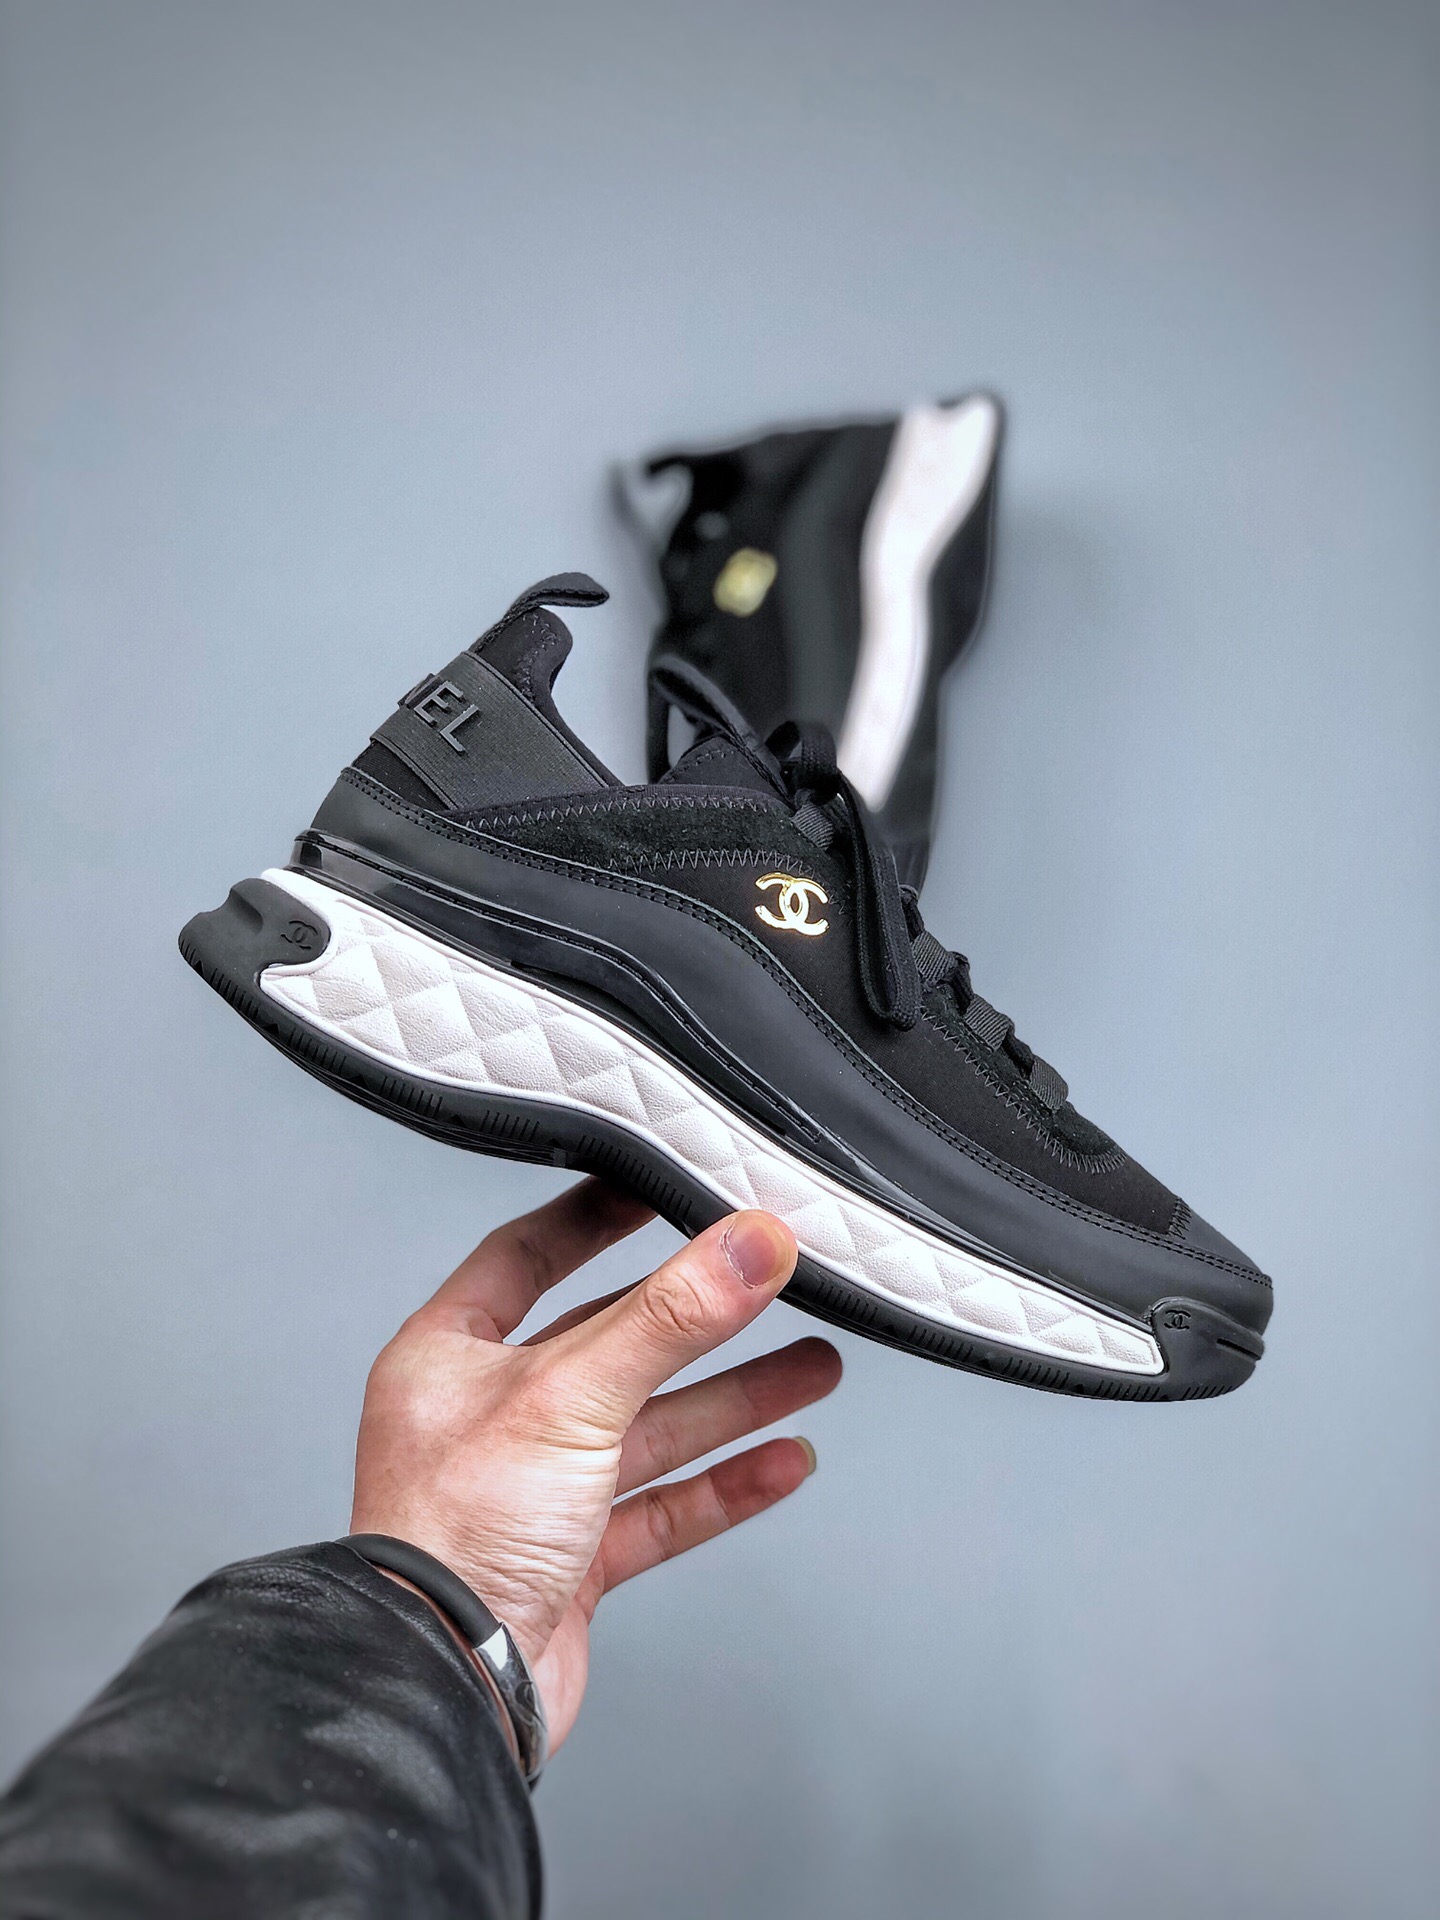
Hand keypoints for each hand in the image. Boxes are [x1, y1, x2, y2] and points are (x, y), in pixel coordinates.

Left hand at [350, 1180, 840, 1750]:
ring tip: (815, 1369)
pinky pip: (663, 1507)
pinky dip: (725, 1485)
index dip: (596, 1219)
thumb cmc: (455, 1537)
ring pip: (650, 1428)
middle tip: (774, 1283)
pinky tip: (785, 1463)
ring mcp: (533, 1490)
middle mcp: (489, 1417)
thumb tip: (751, 1243)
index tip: (659, 1184)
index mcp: (450, 1357)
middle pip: (611, 1344)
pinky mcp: (572, 1559)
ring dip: (733, 1401)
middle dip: (701, 1321)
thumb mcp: (570, 1395)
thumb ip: (671, 1317)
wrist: (445, 1686)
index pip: (528, 1256)